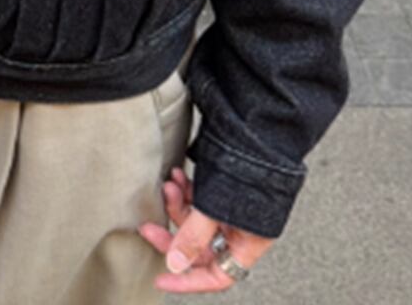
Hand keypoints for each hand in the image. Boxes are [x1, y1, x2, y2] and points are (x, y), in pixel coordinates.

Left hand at [138, 165, 274, 292]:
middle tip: (149, 226)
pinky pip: (198, 200)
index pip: (216, 276)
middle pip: (200, 246)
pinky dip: (186, 191)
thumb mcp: (217, 208)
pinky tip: (177, 176)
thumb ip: (195, 237)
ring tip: (170, 185)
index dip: (188, 280)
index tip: (161, 277)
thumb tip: (175, 264)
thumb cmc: (253, 168)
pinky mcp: (222, 190)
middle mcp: (240, 230)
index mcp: (248, 243)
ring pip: (195, 219)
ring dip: (178, 204)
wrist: (261, 132)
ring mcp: (231, 210)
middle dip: (174, 233)